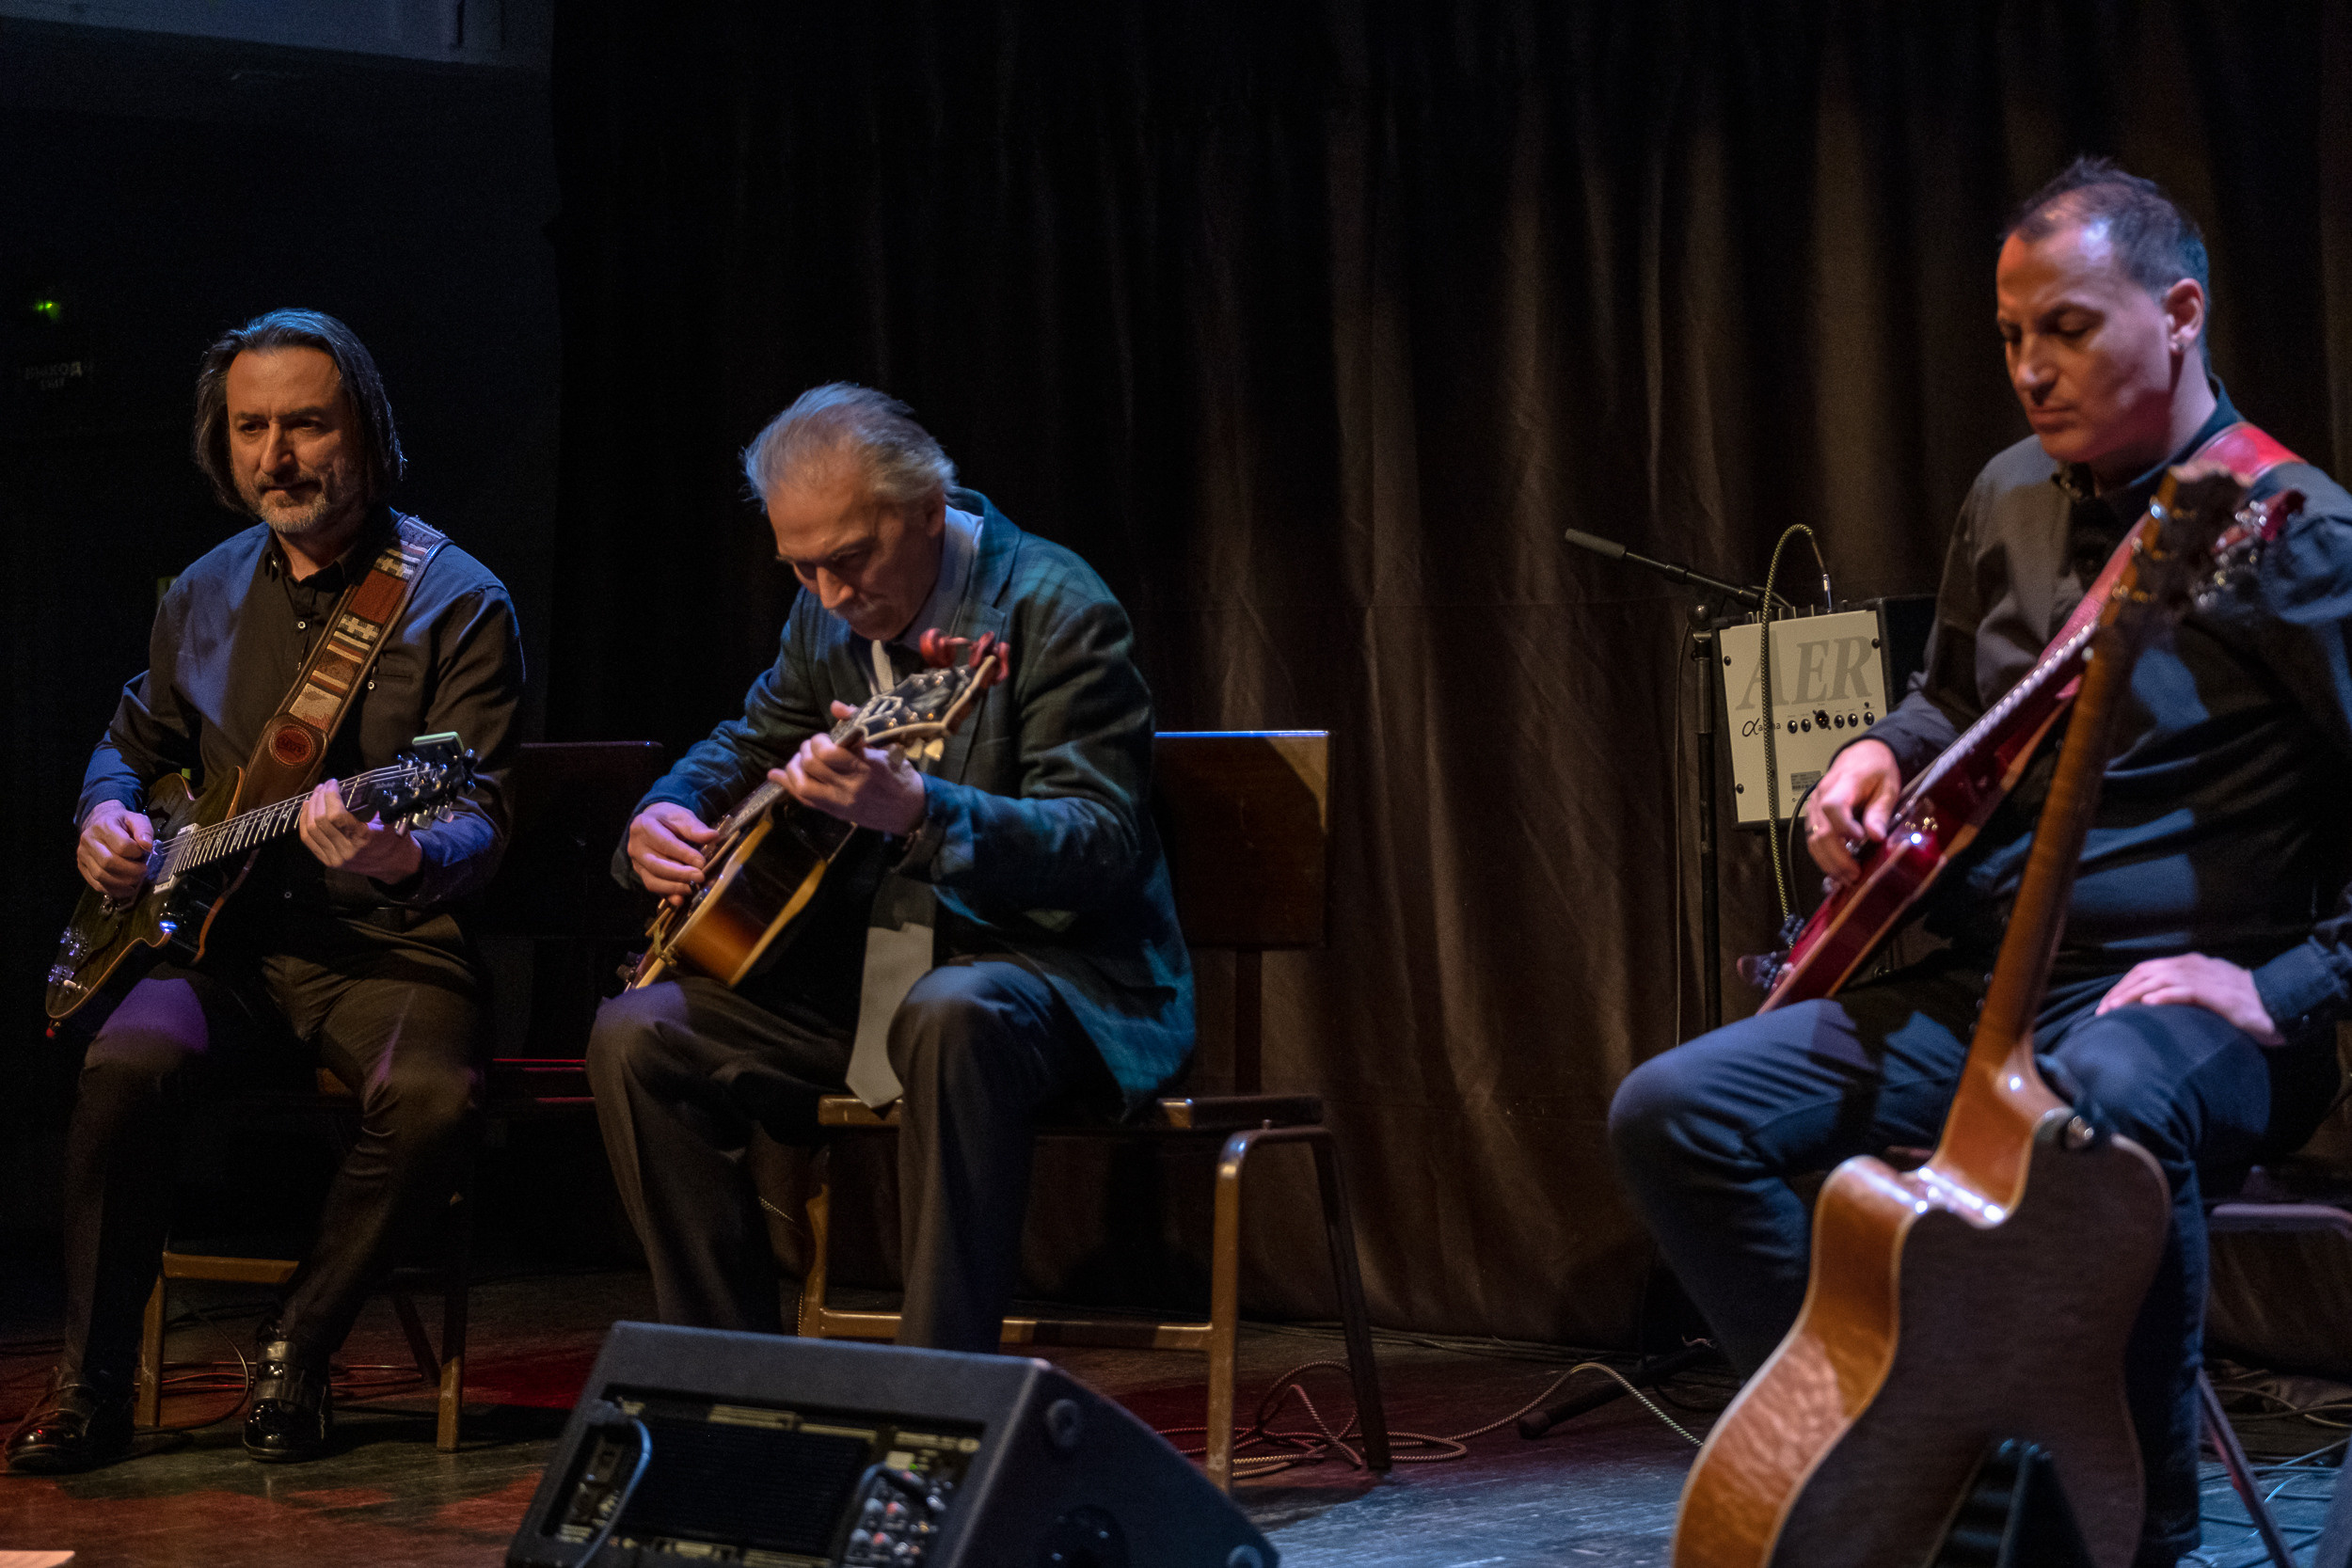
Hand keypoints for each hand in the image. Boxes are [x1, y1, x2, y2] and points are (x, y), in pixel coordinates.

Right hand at [78, 800, 154, 901]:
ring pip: (101, 875)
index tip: (143, 852)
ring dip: (123, 882)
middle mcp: (89, 841)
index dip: (136, 853)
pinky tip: (127, 889)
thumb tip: (148, 846)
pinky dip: (113, 890)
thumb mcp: (135, 819)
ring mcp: (83, 855)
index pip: (121, 845)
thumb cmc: (120, 823)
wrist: (99, 822)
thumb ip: (143, 829)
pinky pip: (96, 884)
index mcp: (103, 827)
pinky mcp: (82, 867)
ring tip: (136, 879)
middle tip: (143, 871)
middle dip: (131, 871)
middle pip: (109, 862)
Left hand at [298, 780, 424, 883]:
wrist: (396, 866)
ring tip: (315, 796)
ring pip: (311, 829)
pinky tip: (307, 811)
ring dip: (310, 809)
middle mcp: (346, 850)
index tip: (333, 783)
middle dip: (319, 798)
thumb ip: (377, 804)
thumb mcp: (391, 820)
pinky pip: (308, 840)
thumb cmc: (395, 840)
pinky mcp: (328, 861)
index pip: (336, 815)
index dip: (330, 795)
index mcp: (363, 838)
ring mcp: (335, 857)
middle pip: (320, 820)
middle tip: (324, 786)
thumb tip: (362, 785)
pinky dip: (304, 823)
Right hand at [627, 803, 719, 906]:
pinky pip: (654, 888)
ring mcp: (637, 863)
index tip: (701, 862)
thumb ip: (695, 828)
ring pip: (652, 880)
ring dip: (674, 887)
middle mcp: (636, 847)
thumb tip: (712, 836)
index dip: (683, 854)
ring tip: (693, 888)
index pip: (664, 843)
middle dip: (679, 874)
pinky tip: (681, 899)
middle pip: (656, 865)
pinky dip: (668, 895)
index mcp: (643, 826)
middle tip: (700, 877)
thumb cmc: (668, 819)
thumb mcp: (681, 816)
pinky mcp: (642, 874)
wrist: (654, 822)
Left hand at [775, 700, 926, 834]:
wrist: (910, 810)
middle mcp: (852, 785)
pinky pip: (805, 800)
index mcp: (867, 765)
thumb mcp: (888, 745)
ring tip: (800, 761)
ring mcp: (842, 801)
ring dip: (794, 768)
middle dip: (806, 750)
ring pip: (804, 785)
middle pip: (813, 765)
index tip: (824, 737)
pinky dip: (787, 786)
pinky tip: (777, 775)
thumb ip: (860, 723)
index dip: (819, 741)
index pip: (830, 752)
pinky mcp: (835, 812)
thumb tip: (835, 705)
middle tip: (811, 747)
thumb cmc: (900, 773)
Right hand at [1803, 739, 1902, 887]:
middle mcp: (1821, 796)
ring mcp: (1814, 807)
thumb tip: (1876, 836)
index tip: (1860, 840)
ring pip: (1812, 839)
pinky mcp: (1814, 816)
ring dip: (1828, 861)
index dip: (1844, 826)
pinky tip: (1836, 869)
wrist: (1862, 756)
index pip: (1833, 806)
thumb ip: (1880, 811)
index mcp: (1843, 783)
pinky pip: (1812, 839)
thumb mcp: (1888, 786)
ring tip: (1846, 877)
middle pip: (1821, 829)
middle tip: (1854, 873)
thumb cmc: (1875, 769)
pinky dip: (1823, 857)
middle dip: (1837, 856)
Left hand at [2095, 954, 2283, 1044]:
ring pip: (2160, 980)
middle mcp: (2193, 966)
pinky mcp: (2218, 994)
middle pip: (2146, 972)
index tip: (2107, 1003)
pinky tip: (2148, 1004)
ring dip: (2134, 994)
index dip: (2123, 985)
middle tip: (2102, 1011)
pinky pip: (2186, 991)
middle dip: (2121, 991)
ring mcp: (2205, 977)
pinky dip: (2164, 996)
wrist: (2278, 1004)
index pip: (2146, 970)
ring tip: (2116, 1009)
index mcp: (2189, 964)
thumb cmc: (2242, 1003)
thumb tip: (2152, 1003)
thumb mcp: (2207, 993)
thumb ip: (2182, 992)